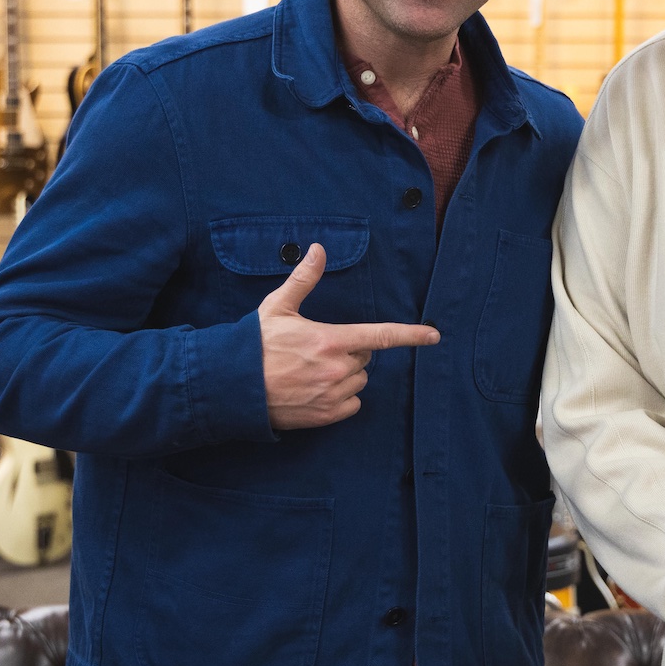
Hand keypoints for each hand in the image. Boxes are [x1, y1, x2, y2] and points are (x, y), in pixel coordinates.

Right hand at [259, 244, 439, 429]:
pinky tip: (317, 390)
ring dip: (346, 375)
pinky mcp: (325, 416)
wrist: (230, 386)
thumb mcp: (278, 307)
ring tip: (312, 371)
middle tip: (318, 350)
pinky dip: (342, 397)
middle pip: (365, 359)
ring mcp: (332, 395)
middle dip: (350, 352)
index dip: (410, 335)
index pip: (380, 336)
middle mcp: (336, 369)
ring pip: (359, 381)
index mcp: (330, 340)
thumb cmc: (254, 344)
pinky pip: (352, 404)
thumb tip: (318, 249)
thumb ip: (304, 279)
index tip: (433, 335)